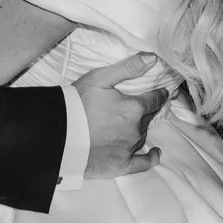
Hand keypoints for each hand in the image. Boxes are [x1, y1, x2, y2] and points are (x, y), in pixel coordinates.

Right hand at [76, 53, 170, 179]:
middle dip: (146, 110)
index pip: (154, 99)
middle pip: (148, 117)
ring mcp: (129, 148)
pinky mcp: (121, 164)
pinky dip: (151, 158)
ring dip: (139, 128)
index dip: (159, 94)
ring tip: (128, 123)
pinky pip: (142, 163)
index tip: (163, 92)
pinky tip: (155, 153)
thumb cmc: (78, 103)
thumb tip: (152, 58)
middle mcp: (136, 129)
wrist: (59, 133)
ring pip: (142, 135)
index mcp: (134, 107)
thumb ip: (128, 68)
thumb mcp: (100, 78)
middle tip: (141, 106)